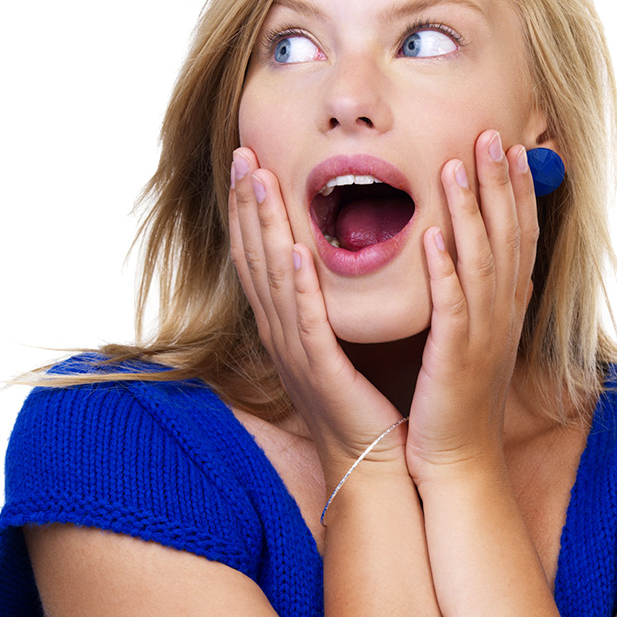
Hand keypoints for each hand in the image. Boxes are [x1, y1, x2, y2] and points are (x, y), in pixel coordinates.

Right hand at [227, 147, 406, 478]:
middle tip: (243, 153)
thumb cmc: (366, 401)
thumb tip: (335, 255)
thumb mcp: (343, 340)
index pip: (259, 255)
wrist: (373, 463)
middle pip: (254, 258)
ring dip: (264, 229)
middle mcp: (281, 334)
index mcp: (287, 324)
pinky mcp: (320, 373)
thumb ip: (334, 299)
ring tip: (259, 183)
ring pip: (272, 280)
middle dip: (247, 204)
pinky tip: (295, 252)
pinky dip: (298, 287)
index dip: (250, 208)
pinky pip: (307, 323)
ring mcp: (295, 354)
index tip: (250, 160)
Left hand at [405, 129, 538, 481]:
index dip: (517, 190)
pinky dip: (444, 273)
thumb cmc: (453, 398)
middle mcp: (501, 315)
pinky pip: (451, 309)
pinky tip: (432, 240)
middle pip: (507, 237)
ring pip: (482, 263)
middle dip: (500, 183)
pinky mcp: (455, 361)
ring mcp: (482, 337)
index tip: (510, 146)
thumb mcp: (468, 338)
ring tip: (457, 166)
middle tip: (491, 134)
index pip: (517, 237)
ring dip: (471, 212)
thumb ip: (467, 295)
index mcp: (504, 308)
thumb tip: (456, 253)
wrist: (457, 460)